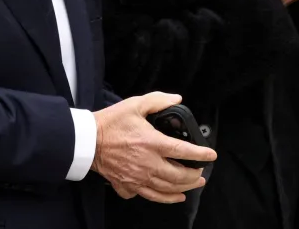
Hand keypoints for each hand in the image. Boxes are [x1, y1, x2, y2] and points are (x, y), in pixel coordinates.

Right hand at [91, 92, 216, 203]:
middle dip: (195, 176)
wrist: (87, 141)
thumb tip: (176, 99)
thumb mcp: (135, 104)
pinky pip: (151, 196)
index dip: (201, 154)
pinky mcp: (129, 186)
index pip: (184, 151)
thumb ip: (158, 101)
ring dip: (184, 188)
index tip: (211, 155)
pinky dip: (165, 198)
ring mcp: (139, 178)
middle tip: (201, 173)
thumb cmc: (110, 123)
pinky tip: (173, 196)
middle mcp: (148, 163)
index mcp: (153, 143)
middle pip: (179, 176)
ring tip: (194, 185)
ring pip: (168, 189)